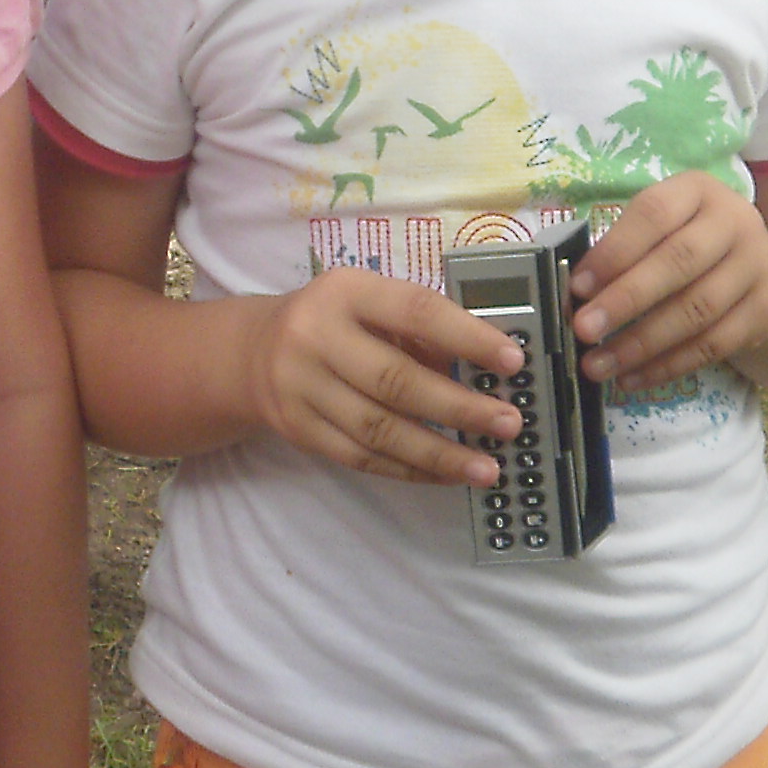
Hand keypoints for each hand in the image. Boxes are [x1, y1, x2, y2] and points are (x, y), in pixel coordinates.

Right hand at [240, 267, 525, 485]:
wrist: (254, 353)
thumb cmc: (335, 322)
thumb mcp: (370, 304)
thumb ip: (420, 330)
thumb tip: (487, 368)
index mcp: (346, 292)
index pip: (414, 311)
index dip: (466, 337)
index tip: (513, 361)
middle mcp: (316, 336)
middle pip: (395, 379)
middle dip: (459, 406)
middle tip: (508, 423)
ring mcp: (302, 387)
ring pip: (379, 429)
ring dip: (440, 453)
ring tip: (487, 467)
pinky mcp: (299, 430)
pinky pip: (362, 458)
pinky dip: (410, 469)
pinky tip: (446, 475)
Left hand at [573, 171, 767, 389]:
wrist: (762, 268)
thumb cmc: (691, 240)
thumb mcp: (664, 224)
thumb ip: (625, 246)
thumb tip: (577, 293)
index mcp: (698, 191)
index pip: (654, 214)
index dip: (615, 251)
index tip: (578, 286)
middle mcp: (734, 223)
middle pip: (679, 262)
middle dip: (626, 299)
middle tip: (584, 330)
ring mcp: (754, 268)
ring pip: (696, 311)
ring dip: (641, 343)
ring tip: (598, 365)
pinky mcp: (762, 313)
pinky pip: (712, 346)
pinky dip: (667, 366)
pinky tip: (631, 378)